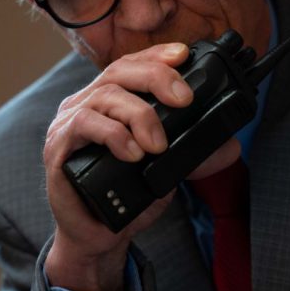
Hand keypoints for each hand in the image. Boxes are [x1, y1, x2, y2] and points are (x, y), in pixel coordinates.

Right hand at [43, 42, 236, 290]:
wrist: (97, 236)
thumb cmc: (126, 195)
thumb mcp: (166, 170)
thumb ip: (193, 153)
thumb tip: (231, 145)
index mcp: (109, 101)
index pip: (131, 64)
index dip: (156, 54)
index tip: (183, 55)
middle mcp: (85, 104)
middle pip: (118, 71)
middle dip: (155, 77)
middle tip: (184, 100)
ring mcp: (68, 123)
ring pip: (104, 96)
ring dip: (139, 114)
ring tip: (158, 145)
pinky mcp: (58, 147)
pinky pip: (83, 125)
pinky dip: (113, 135)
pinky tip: (133, 153)